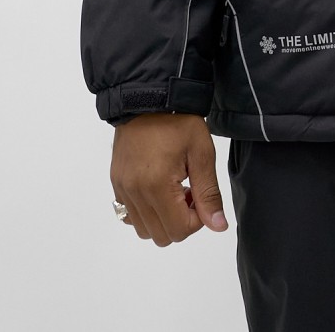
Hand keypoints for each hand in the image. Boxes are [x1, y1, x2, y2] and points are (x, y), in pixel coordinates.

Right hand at [110, 112, 228, 245]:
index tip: (201, 194)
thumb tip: (218, 226)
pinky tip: (158, 188)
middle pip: (161, 236)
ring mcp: (122, 189)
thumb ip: (209, 193)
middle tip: (189, 191)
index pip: (179, 231)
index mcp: (156, 186)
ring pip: (143, 230)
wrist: (149, 97)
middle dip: (181, 221)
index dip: (197, 219)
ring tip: (175, 189)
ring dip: (163, 218)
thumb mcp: (202, 153)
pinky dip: (146, 212)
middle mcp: (134, 193)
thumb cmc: (179, 121)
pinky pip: (129, 215)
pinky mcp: (116, 183)